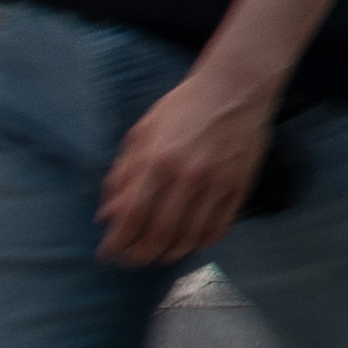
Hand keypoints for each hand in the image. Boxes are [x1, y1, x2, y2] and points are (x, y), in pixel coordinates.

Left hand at [95, 59, 270, 265]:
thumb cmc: (184, 106)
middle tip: (133, 260)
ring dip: (170, 253)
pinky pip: (220, 227)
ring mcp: (217, 182)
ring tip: (159, 254)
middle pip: (160, 234)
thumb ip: (122, 175)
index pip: (132, 216)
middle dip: (141, 255)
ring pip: (190, 237)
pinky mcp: (240, 184)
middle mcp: (187, 175)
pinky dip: (202, 242)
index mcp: (157, 160)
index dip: (118, 242)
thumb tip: (106, 216)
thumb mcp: (142, 132)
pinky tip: (191, 240)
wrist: (236, 86)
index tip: (110, 253)